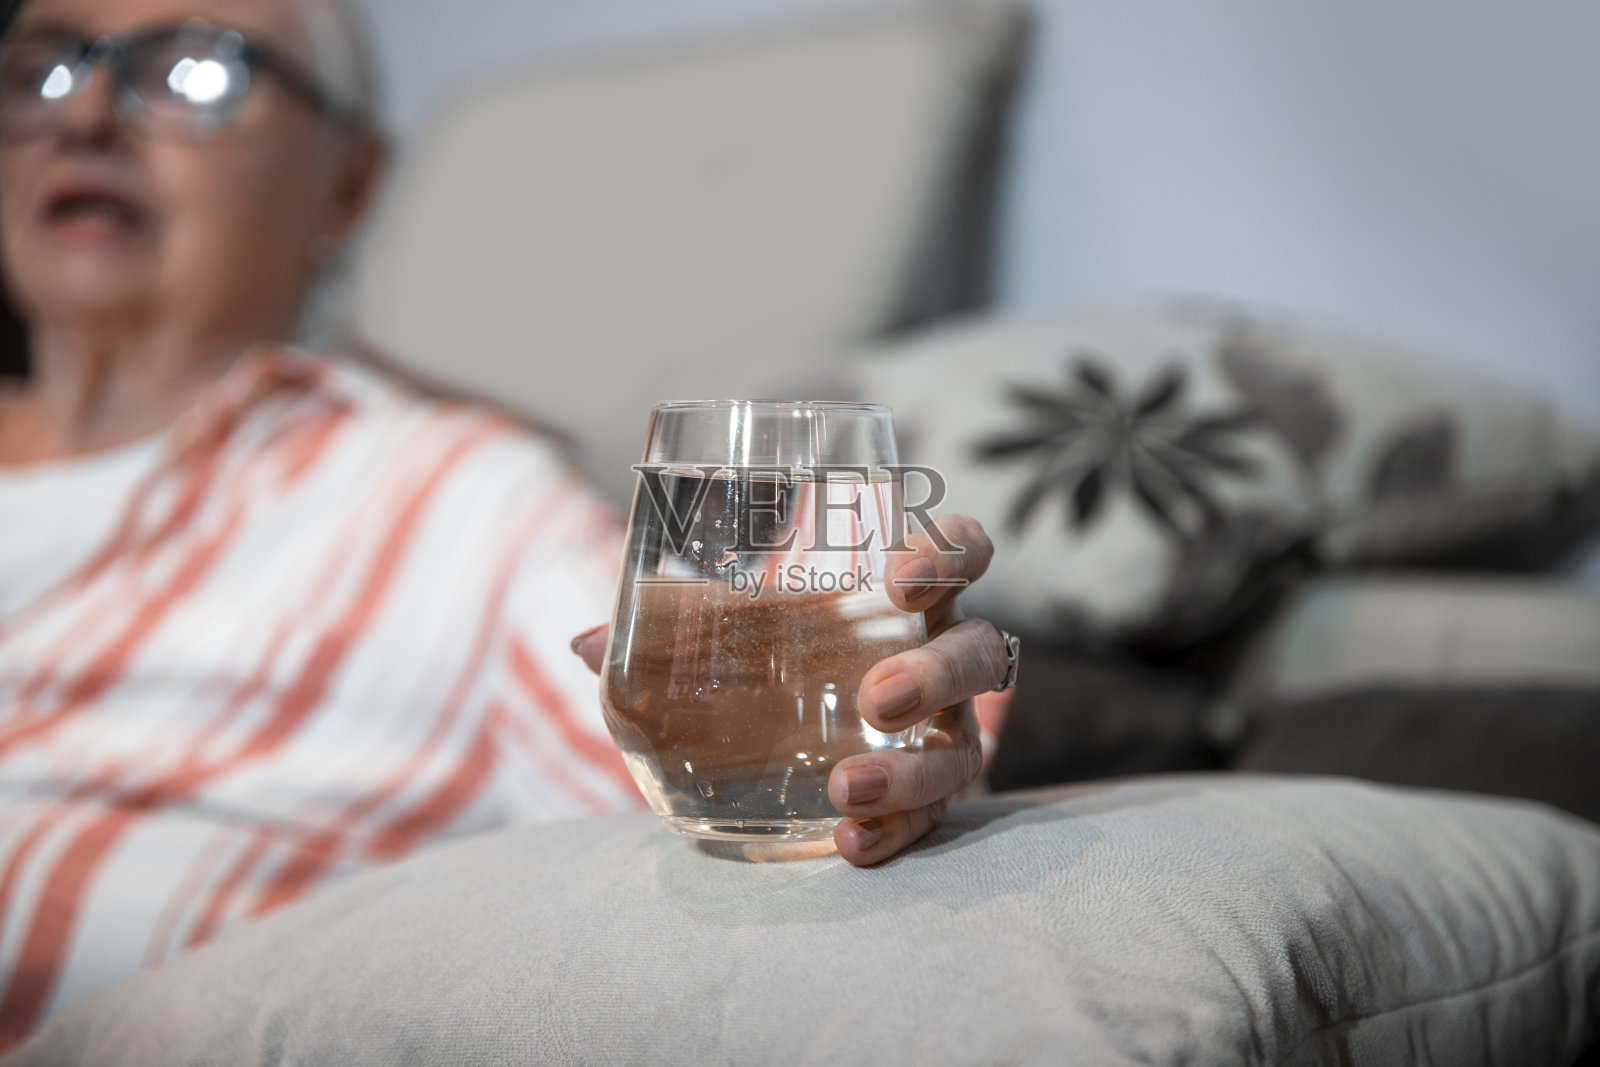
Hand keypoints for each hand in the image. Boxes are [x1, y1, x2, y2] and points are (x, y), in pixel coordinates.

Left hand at [571, 514, 1008, 866]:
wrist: (799, 739)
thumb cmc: (777, 658)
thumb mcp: (734, 635)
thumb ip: (671, 631)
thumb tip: (589, 645)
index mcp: (908, 596)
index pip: (963, 552)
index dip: (949, 556)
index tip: (900, 578)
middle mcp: (941, 658)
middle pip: (978, 653)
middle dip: (936, 674)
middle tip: (876, 697)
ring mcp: (945, 732)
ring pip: (966, 747)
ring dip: (912, 770)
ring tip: (845, 788)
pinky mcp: (931, 796)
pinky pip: (933, 818)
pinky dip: (894, 832)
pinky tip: (849, 843)